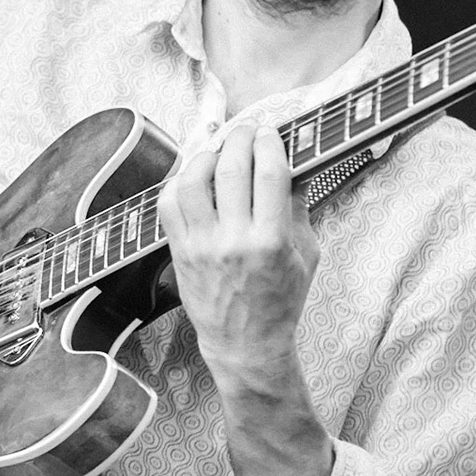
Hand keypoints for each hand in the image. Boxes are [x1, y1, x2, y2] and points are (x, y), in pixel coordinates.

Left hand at [156, 122, 319, 380]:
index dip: (268, 143)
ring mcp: (202, 246)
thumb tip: (295, 163)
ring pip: (192, 180)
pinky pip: (168, 203)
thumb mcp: (306, 254)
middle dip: (239, 138)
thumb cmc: (281, 299)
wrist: (245, 343)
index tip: (269, 133)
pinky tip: (194, 175)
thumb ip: (299, 206)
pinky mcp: (179, 252)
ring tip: (218, 148)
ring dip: (206, 153)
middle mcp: (233, 241)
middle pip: (230, 168)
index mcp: (271, 241)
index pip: (268, 173)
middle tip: (246, 132)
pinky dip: (179, 180)